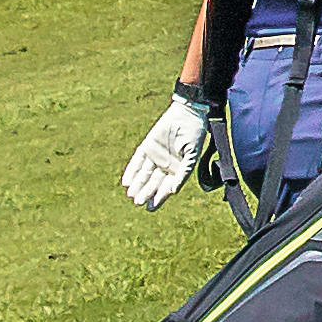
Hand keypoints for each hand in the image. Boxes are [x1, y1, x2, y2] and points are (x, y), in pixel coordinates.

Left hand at [121, 91, 215, 210]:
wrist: (187, 113)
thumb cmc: (194, 133)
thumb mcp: (192, 155)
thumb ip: (184, 173)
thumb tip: (174, 191)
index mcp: (177, 169)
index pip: (166, 187)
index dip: (158, 198)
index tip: (150, 208)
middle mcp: (165, 165)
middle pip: (153, 182)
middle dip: (146, 193)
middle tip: (138, 202)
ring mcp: (156, 156)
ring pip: (144, 174)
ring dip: (137, 184)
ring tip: (131, 194)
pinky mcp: (148, 146)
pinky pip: (137, 161)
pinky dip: (132, 170)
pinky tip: (127, 181)